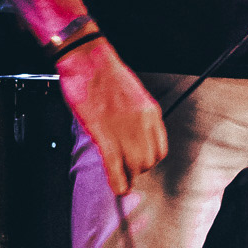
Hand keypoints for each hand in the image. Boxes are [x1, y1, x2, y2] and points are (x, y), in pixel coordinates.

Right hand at [56, 39, 168, 195]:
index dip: (149, 160)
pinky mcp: (104, 134)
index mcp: (151, 112)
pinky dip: (117, 181)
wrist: (88, 60)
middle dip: (137, 169)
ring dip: (127, 175)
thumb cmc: (105, 73)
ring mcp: (124, 129)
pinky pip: (115, 166)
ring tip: (120, 178)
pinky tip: (117, 187)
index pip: (160, 148)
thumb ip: (135, 117)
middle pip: (148, 160)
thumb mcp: (132, 95)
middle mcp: (142, 123)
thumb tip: (131, 135)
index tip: (139, 162)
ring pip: (134, 166)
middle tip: (127, 170)